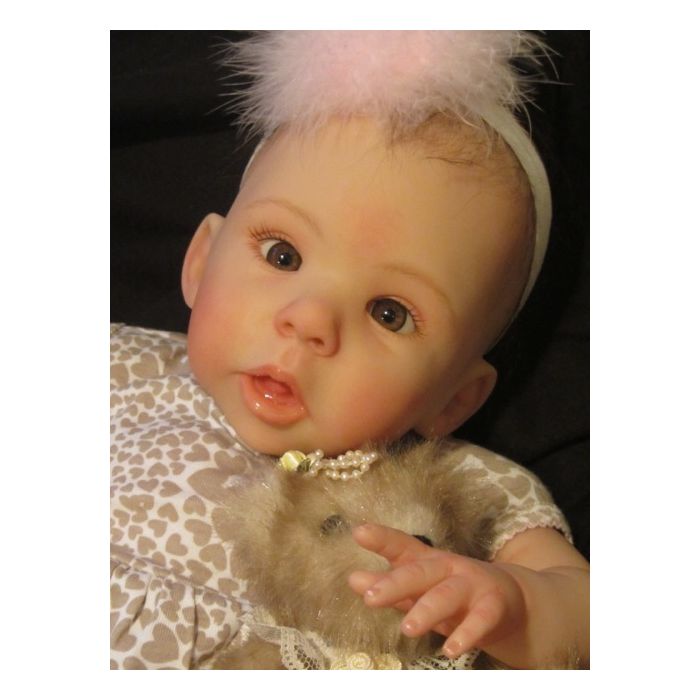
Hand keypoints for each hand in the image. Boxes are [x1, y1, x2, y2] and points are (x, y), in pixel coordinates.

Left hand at [348, 523, 525, 658]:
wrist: (509, 599)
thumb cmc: (452, 591)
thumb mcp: (421, 586)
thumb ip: (389, 584)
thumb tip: (352, 579)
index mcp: (427, 560)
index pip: (401, 546)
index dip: (382, 539)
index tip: (359, 533)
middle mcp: (447, 568)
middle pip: (420, 572)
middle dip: (395, 583)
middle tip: (370, 597)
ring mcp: (471, 585)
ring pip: (447, 595)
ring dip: (427, 610)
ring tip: (407, 628)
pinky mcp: (492, 606)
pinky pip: (480, 620)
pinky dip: (466, 634)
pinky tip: (452, 649)